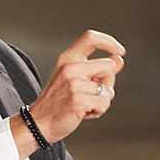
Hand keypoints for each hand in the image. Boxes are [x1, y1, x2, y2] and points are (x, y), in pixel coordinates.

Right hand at [11, 30, 124, 158]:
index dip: (109, 41)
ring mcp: (74, 83)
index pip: (91, 38)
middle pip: (109, 66)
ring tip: (85, 104)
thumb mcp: (74, 77)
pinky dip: (98, 111)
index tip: (120, 51)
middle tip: (92, 92)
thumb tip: (119, 59)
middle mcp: (70, 67)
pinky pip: (104, 103)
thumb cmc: (58, 100)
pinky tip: (83, 112)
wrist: (39, 121)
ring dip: (102, 100)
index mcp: (68, 58)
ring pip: (109, 89)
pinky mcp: (79, 100)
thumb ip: (98, 68)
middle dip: (108, 82)